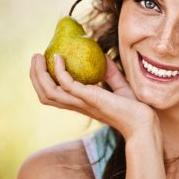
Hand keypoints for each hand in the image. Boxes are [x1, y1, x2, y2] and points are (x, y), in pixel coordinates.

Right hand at [29, 53, 158, 139]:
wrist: (143, 122)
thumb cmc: (134, 108)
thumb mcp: (120, 87)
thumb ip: (111, 74)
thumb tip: (105, 57)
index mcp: (81, 103)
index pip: (55, 96)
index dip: (45, 81)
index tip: (45, 63)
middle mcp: (78, 105)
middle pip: (45, 94)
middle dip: (35, 76)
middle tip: (36, 57)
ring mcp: (82, 103)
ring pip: (49, 92)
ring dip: (39, 74)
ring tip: (39, 56)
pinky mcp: (90, 99)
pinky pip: (67, 85)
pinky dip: (60, 71)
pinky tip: (61, 58)